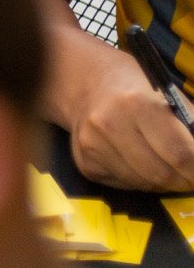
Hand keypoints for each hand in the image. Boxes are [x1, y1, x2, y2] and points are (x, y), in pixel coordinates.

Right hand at [55, 35, 193, 189]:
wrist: (87, 83)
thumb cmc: (135, 87)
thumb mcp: (168, 96)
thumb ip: (190, 125)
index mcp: (137, 103)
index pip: (180, 153)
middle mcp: (110, 124)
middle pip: (161, 174)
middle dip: (183, 181)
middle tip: (190, 178)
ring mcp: (93, 146)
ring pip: (143, 183)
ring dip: (162, 183)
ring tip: (168, 170)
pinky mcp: (85, 162)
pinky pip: (124, 184)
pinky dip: (140, 180)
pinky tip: (141, 165)